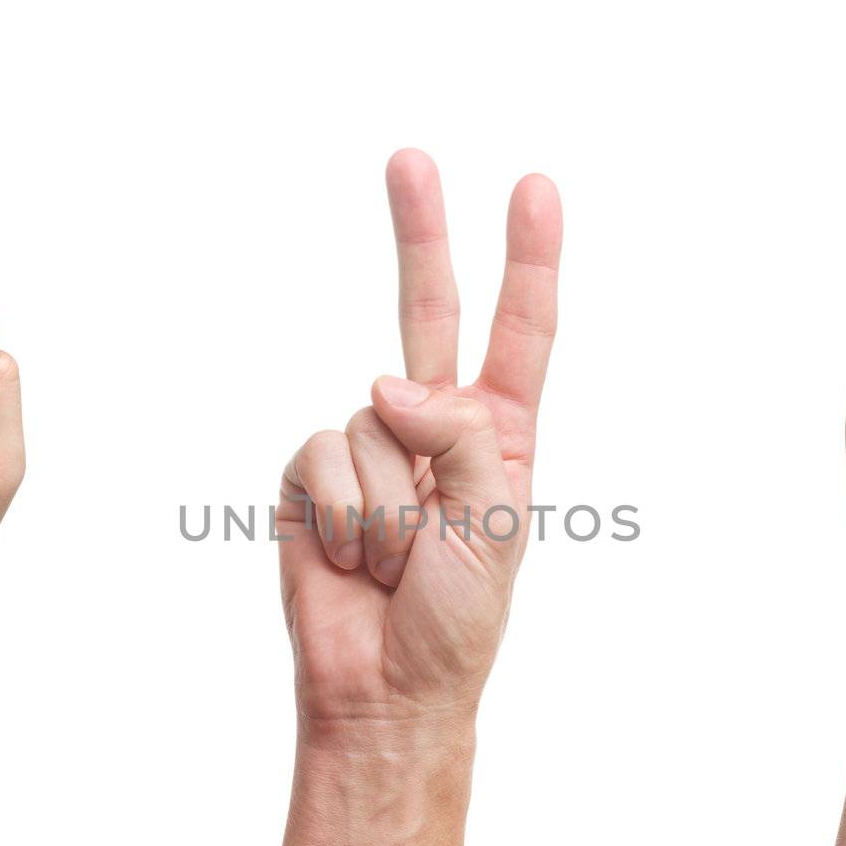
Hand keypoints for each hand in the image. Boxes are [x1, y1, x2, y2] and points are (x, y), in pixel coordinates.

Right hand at [276, 150, 561, 723]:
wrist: (383, 688)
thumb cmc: (455, 619)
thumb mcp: (494, 521)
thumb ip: (460, 433)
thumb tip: (386, 384)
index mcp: (497, 438)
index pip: (517, 334)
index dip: (527, 262)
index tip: (534, 189)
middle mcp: (431, 429)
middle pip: (425, 312)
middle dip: (419, 236)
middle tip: (409, 158)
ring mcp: (368, 447)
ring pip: (371, 417)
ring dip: (389, 507)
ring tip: (396, 562)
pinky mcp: (310, 474)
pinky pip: (322, 455)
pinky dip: (344, 516)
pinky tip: (352, 559)